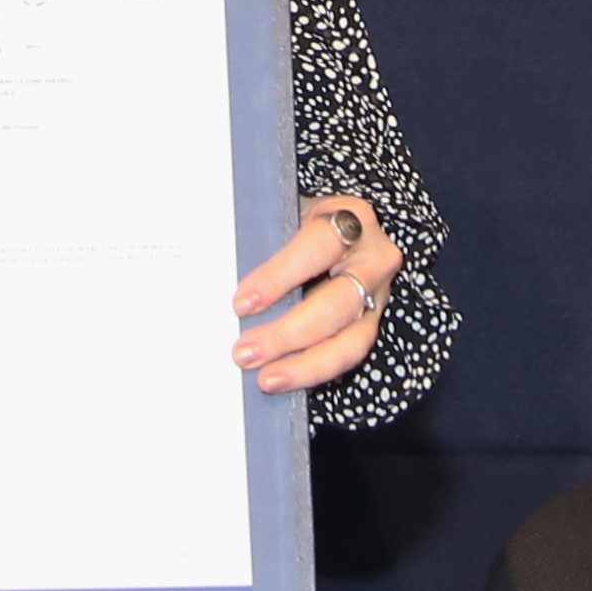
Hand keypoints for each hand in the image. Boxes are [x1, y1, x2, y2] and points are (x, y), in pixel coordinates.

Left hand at [230, 193, 401, 394]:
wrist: (341, 224)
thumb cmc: (301, 216)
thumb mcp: (286, 211)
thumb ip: (262, 236)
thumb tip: (212, 269)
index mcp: (349, 216)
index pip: (316, 247)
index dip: (279, 277)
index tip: (240, 304)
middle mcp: (373, 257)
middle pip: (336, 303)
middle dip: (287, 333)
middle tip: (244, 352)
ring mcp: (378, 293)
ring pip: (351, 339)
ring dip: (305, 364)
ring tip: (265, 379)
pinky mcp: (374, 321)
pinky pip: (350, 353)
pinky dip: (315, 369)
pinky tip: (284, 378)